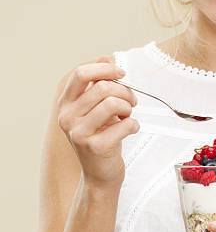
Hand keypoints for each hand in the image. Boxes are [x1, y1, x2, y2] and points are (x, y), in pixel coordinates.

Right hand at [57, 56, 138, 187]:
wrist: (100, 174)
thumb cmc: (101, 137)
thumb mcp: (96, 108)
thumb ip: (99, 84)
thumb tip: (107, 57)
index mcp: (66, 104)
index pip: (81, 73)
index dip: (105, 69)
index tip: (121, 73)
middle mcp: (67, 117)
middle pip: (102, 87)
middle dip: (124, 91)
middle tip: (131, 101)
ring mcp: (78, 133)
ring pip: (112, 103)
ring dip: (128, 107)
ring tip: (128, 115)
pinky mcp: (94, 147)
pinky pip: (124, 124)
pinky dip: (133, 124)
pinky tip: (131, 129)